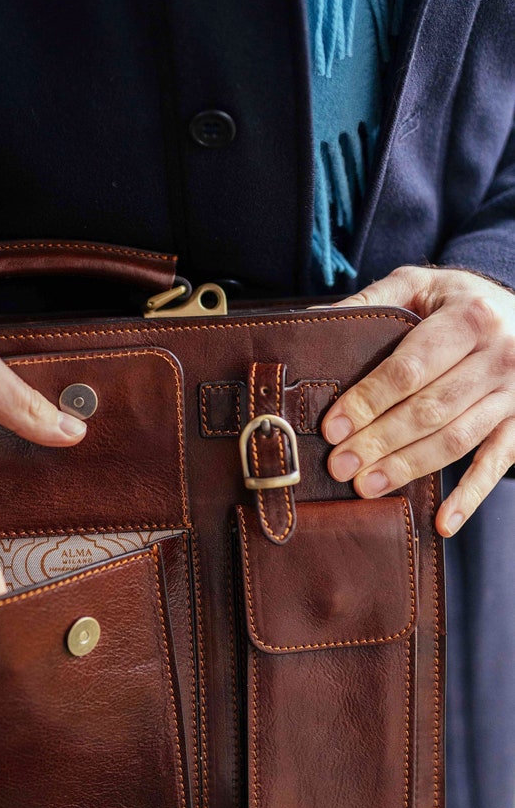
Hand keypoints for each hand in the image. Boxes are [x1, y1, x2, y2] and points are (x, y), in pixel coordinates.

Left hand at [321, 266, 514, 536]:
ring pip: (456, 440)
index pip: (409, 369)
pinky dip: (470, 497)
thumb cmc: (460, 301)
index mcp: (469, 318)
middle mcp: (499, 356)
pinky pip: (495, 465)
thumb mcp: (419, 285)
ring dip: (408, 467)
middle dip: (379, 440)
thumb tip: (312, 323)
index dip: (368, 400)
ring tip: (366, 486)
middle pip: (430, 409)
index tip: (332, 426)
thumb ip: (372, 302)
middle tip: (340, 464)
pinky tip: (442, 522)